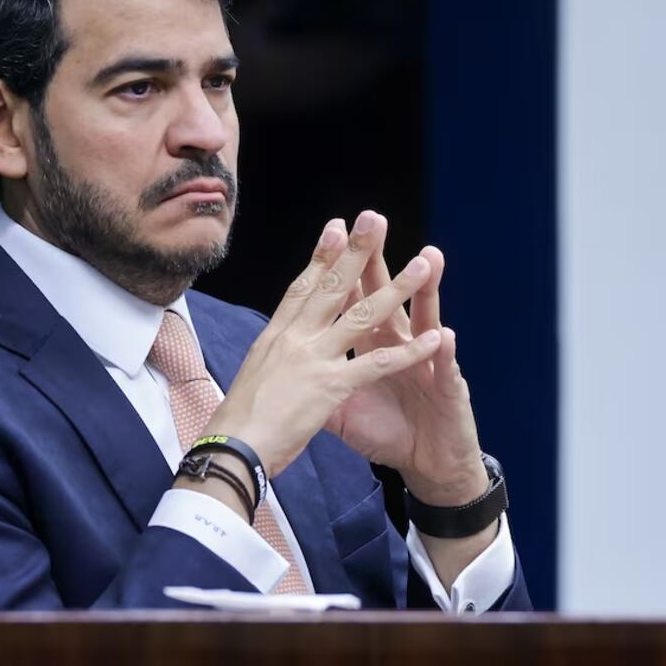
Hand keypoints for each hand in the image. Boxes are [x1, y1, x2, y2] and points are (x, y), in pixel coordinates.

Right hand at [202, 213, 443, 477]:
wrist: (232, 446)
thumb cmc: (238, 418)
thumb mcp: (254, 374)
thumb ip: (274, 355)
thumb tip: (278, 346)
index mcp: (276, 335)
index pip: (302, 287)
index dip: (321, 256)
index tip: (335, 226)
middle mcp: (295, 338)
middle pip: (332, 286)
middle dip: (355, 250)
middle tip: (374, 219)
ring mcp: (314, 359)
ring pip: (362, 315)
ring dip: (397, 289)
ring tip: (422, 264)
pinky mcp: (331, 386)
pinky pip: (377, 364)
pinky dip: (409, 352)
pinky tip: (433, 339)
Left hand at [324, 213, 487, 506]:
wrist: (427, 463)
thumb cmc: (387, 431)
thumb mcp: (341, 408)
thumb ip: (317, 381)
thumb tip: (282, 369)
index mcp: (370, 344)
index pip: (352, 299)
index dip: (341, 269)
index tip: (330, 233)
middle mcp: (399, 343)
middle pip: (385, 295)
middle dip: (379, 261)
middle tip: (374, 221)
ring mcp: (426, 362)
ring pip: (425, 319)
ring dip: (425, 291)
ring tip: (427, 259)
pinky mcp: (448, 390)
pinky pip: (443, 370)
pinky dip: (442, 354)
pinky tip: (442, 335)